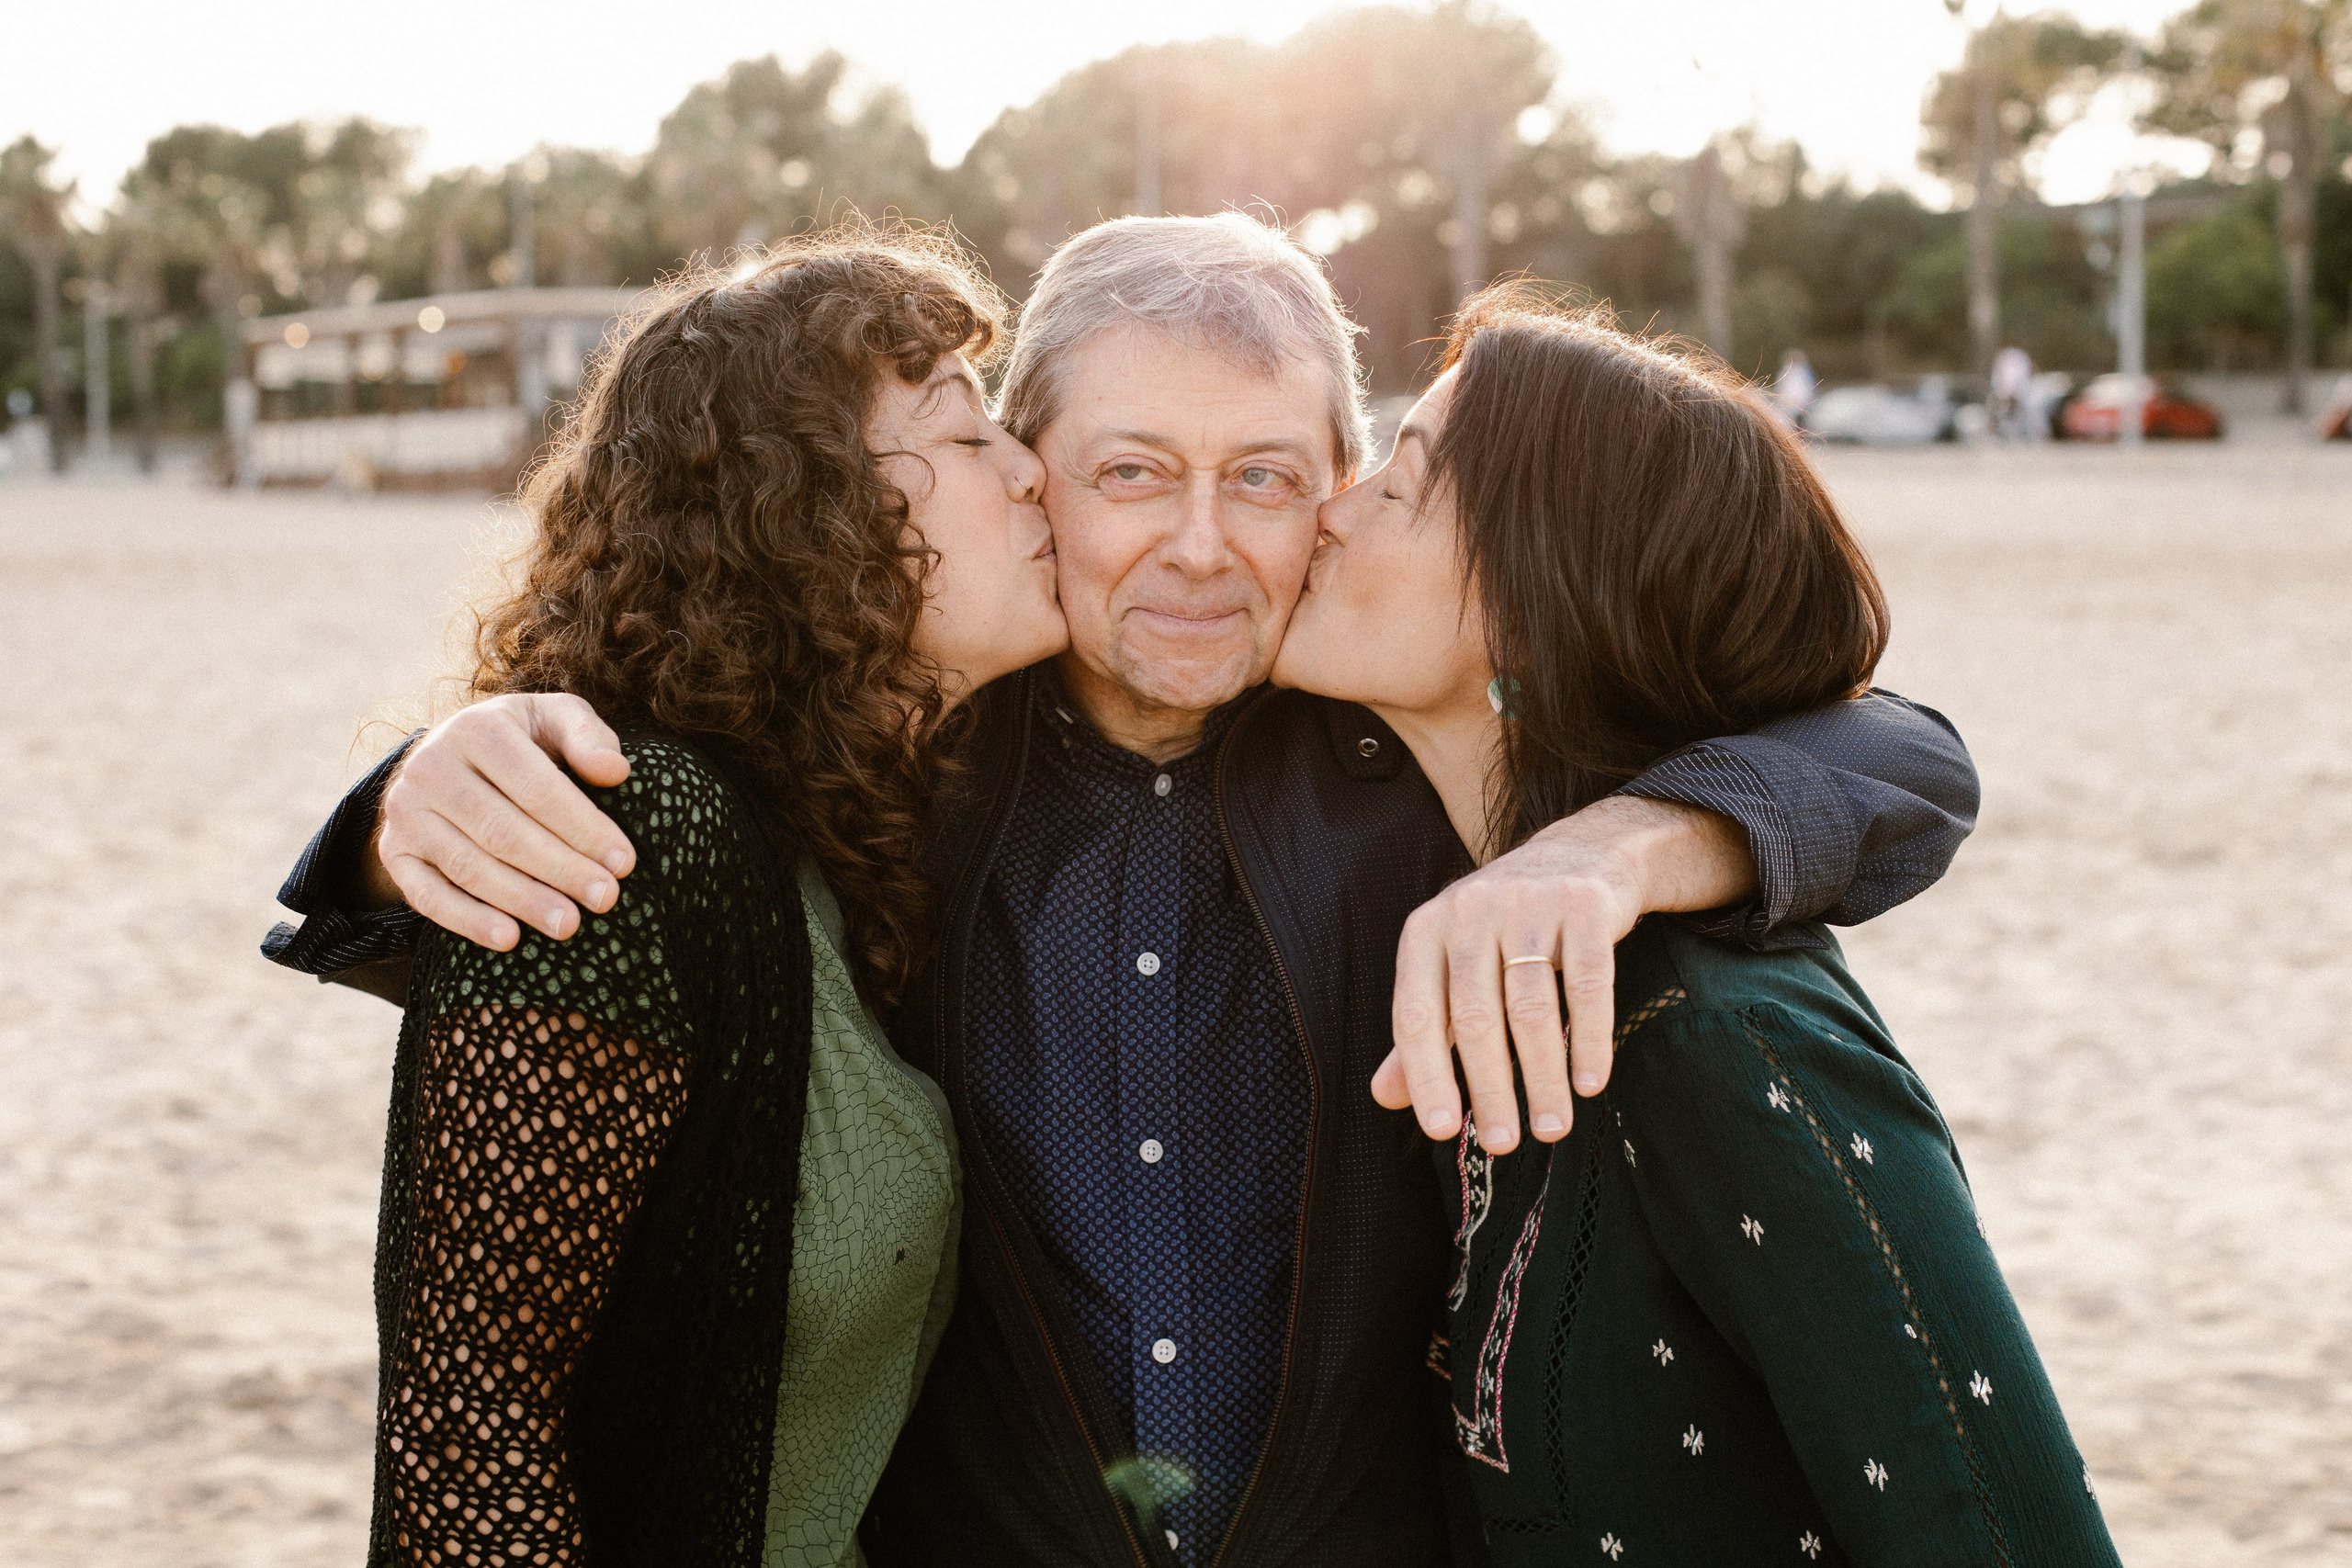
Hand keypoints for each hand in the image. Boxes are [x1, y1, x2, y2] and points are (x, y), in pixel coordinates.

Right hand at [368, 693, 636, 949]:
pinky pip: (428, 895)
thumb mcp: (556, 720)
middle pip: (503, 831)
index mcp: (476, 729)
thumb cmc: (524, 741)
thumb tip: (615, 771)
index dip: (583, 828)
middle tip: (605, 899)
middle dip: (560, 869)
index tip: (623, 862)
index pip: (537, 787)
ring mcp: (406, 812)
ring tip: (569, 925)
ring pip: (469, 866)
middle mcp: (430, 767)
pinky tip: (509, 938)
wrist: (450, 756)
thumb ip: (589, 737)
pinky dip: (468, 920)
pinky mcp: (394, 851)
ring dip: (522, 900)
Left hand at [1376, 796, 1753, 1153]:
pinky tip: (1590, 1084)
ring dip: (1542, 1078)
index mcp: (1426, 931)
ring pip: (1531, 1008)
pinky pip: (1587, 985)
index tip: (1442, 1133)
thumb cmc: (1504, 928)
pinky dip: (1588, 1040)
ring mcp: (1528, 905)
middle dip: (1489, 1089)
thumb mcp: (1452, 966)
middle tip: (1502, 1146)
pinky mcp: (1584, 906)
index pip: (1417, 1015)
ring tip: (1551, 1128)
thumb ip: (1423, 1030)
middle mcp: (1470, 912)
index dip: (1426, 1076)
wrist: (1581, 854)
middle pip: (1474, 1018)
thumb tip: (1384, 1097)